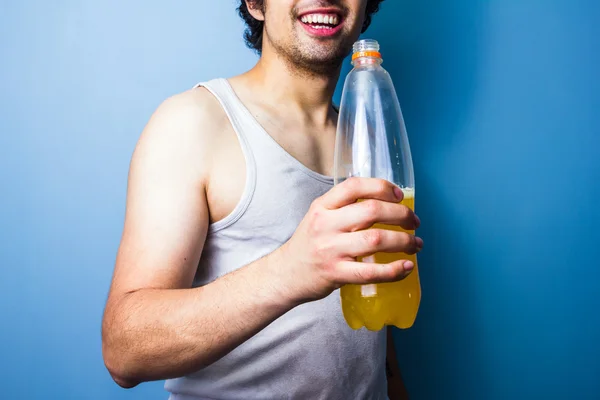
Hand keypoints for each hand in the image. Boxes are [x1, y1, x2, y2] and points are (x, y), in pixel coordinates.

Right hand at [280, 177, 422, 302]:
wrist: (286, 274)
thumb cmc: (310, 244)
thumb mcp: (319, 216)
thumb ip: (345, 207)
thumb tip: (387, 203)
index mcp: (322, 206)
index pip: (354, 186)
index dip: (381, 187)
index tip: (399, 196)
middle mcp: (325, 225)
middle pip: (372, 211)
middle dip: (401, 215)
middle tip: (413, 222)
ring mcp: (331, 250)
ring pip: (376, 240)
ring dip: (404, 241)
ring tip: (415, 244)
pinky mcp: (336, 274)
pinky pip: (371, 272)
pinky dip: (394, 270)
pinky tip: (406, 267)